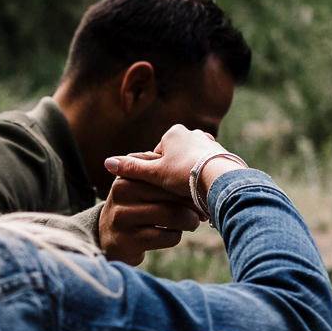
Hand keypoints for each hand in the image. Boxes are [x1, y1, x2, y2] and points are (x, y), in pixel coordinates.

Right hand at [98, 177, 201, 266]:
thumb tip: (195, 170)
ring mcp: (122, 216)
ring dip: (189, 221)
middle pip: (171, 193)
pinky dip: (176, 236)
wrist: (108, 238)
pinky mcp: (127, 240)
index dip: (188, 184)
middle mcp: (121, 192)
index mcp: (127, 175)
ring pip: (172, 215)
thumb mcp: (139, 186)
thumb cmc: (135, 207)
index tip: (201, 192)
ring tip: (191, 222)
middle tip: (202, 211)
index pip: (166, 174)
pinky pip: (167, 236)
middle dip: (192, 203)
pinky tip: (173, 234)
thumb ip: (159, 173)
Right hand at [103, 125, 242, 201]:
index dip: (156, 173)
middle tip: (175, 195)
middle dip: (174, 176)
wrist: (221, 179)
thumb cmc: (184, 174)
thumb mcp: (154, 173)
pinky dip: (205, 181)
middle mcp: (192, 134)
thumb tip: (107, 162)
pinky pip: (209, 169)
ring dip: (190, 179)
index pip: (157, 155)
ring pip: (192, 164)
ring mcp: (209, 143)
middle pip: (175, 159)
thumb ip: (132, 168)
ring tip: (191, 196)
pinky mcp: (224, 155)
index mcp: (174, 133)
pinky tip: (204, 194)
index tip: (160, 189)